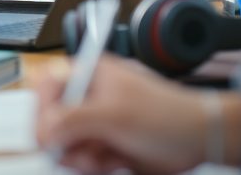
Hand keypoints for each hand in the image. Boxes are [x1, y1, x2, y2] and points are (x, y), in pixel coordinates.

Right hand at [35, 56, 240, 174]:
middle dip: (65, 141)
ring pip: (64, 143)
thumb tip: (43, 131)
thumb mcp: (114, 115)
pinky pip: (81, 159)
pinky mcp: (103, 143)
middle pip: (50, 119)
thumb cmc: (166, 115)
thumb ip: (72, 120)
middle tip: (84, 151)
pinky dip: (94, 165)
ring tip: (105, 158)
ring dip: (82, 157)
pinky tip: (115, 161)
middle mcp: (87, 95)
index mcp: (88, 74)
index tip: (49, 133)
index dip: (42, 109)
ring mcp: (94, 121)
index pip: (45, 85)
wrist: (198, 139)